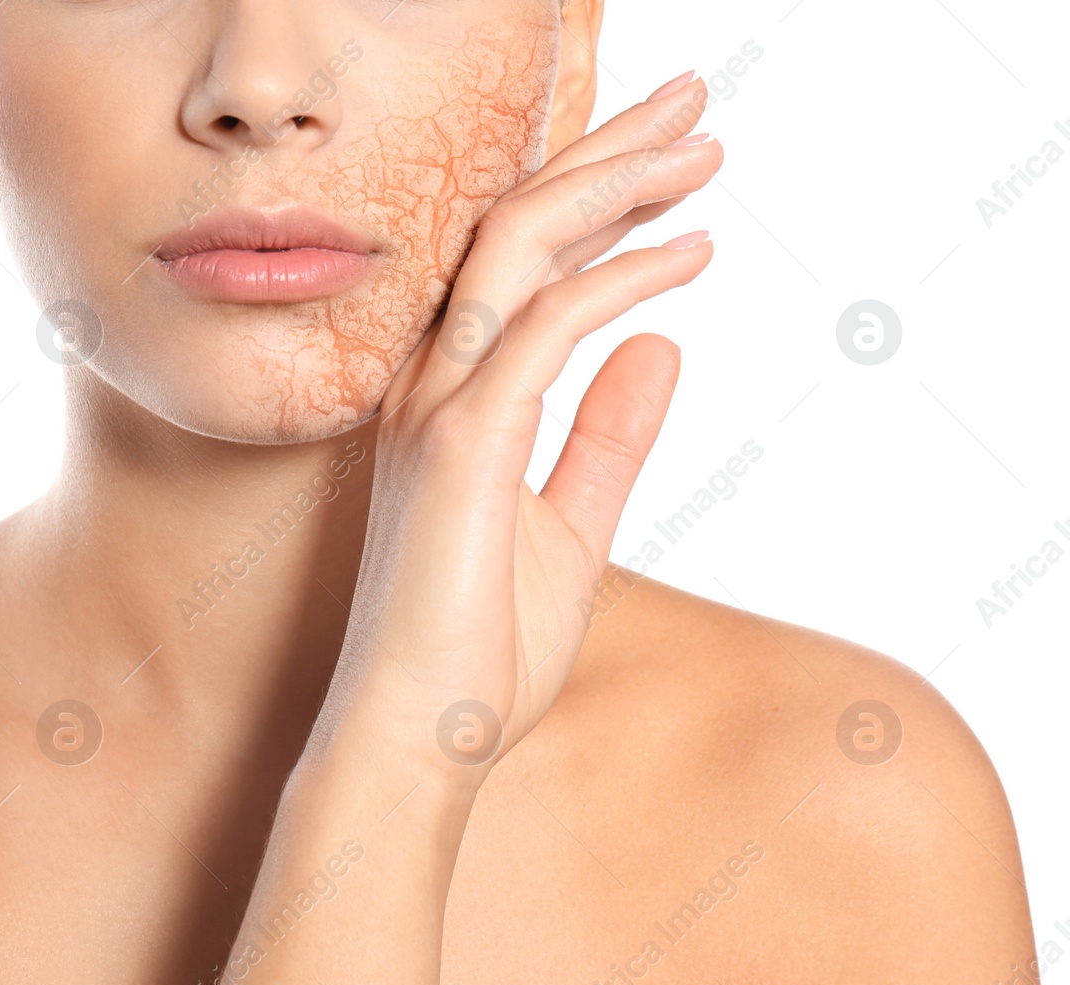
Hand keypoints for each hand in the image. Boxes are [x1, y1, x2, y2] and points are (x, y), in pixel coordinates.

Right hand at [317, 75, 722, 787]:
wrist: (419, 741)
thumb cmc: (480, 652)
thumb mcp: (572, 531)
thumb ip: (608, 438)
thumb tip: (661, 350)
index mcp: (449, 404)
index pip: (515, 267)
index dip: (589, 197)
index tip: (669, 162)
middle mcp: (432, 387)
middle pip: (514, 229)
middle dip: (605, 154)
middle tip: (693, 105)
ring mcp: (437, 410)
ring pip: (516, 250)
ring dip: (613, 186)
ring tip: (702, 149)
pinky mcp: (461, 445)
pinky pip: (544, 329)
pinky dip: (618, 279)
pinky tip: (688, 256)